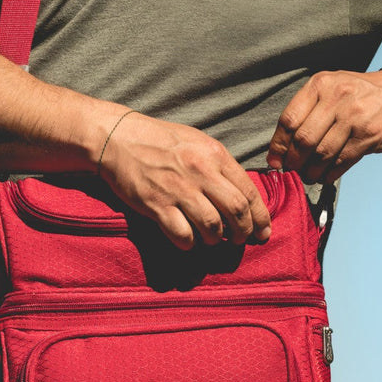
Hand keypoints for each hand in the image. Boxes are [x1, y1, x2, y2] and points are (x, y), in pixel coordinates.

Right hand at [98, 112, 272, 250]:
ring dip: (216, 240)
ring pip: (212, 227)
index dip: (260, 217)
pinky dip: (189, 244)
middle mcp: (200, 172)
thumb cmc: (160, 141)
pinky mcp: (157, 205)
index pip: (248, 192)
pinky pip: (183, 235)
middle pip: (236, 212)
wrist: (118, 138)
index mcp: (215, 155)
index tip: (263, 232)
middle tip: (239, 240)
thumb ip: (220, 166)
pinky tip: (188, 240)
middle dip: (243, 232)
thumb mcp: (198, 142)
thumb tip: (241, 196)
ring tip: (213, 239)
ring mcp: (178, 190)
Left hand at [267, 69, 381, 182]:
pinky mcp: (370, 135)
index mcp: (320, 84)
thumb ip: (308, 112)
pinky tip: (326, 176)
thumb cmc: (360, 96)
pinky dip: (330, 174)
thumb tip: (281, 150)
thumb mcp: (332, 90)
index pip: (289, 119)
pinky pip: (342, 161)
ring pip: (322, 153)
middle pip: (304, 139)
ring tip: (309, 176)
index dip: (278, 146)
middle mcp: (337, 97)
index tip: (275, 161)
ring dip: (311, 171)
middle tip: (293, 171)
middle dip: (294, 162)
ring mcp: (354, 116)